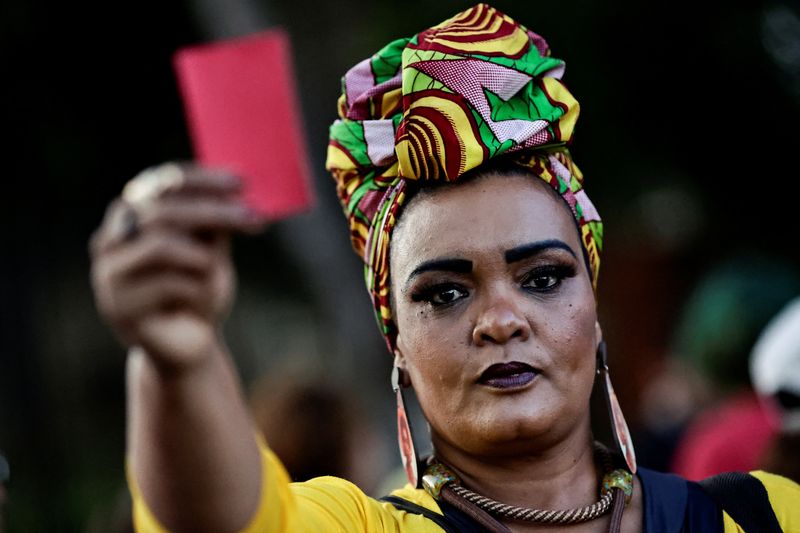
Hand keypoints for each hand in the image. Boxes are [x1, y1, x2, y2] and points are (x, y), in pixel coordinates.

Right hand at [90, 163, 264, 369]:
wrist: (188, 347)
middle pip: (162, 210)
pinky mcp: (117, 305)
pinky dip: (197, 290)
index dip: (202, 180)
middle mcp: (111, 239)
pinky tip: (199, 305)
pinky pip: (167, 284)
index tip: (242, 183)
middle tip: (254, 217)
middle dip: (214, 212)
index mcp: (132, 216)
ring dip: (203, 258)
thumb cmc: (199, 291)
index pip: (162, 182)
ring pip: (162, 244)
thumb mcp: (211, 249)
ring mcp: (108, 273)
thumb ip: (213, 221)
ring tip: (216, 275)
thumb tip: (235, 188)